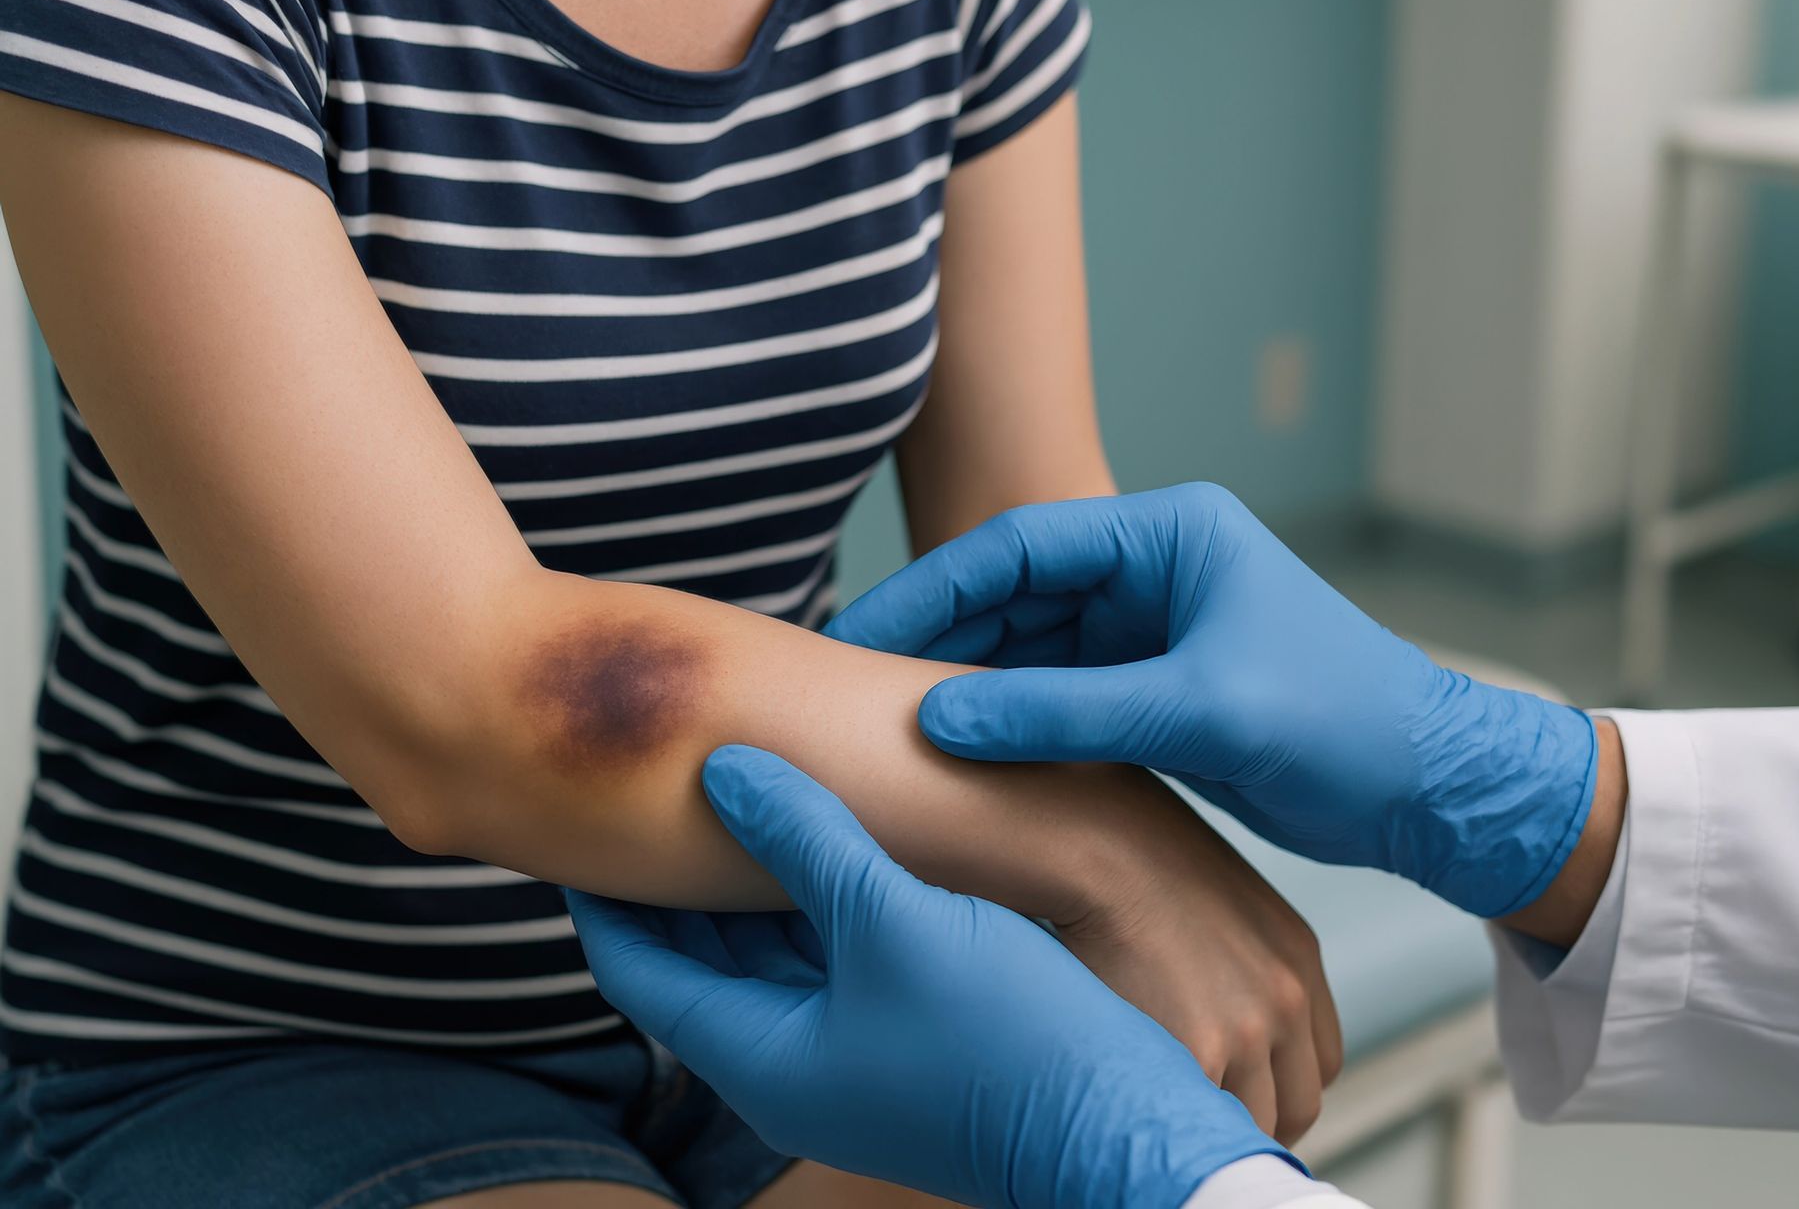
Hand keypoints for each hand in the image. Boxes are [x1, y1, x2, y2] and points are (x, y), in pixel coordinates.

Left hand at [568, 746, 1306, 1208]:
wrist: (1122, 1127)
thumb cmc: (1005, 1035)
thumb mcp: (893, 919)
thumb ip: (805, 837)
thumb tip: (724, 769)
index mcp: (761, 1055)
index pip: (637, 969)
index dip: (603, 891)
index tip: (579, 814)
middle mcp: (790, 1066)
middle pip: (696, 963)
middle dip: (671, 878)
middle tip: (649, 783)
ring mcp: (848, 1058)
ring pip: (765, 957)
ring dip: (746, 883)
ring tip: (730, 790)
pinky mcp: (902, 1042)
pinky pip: (825, 962)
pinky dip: (808, 903)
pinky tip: (827, 837)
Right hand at [826, 482, 1598, 917]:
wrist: (1428, 791)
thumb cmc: (1343, 726)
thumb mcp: (1202, 713)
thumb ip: (1067, 714)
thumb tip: (936, 720)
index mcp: (1169, 534)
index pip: (1020, 546)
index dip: (931, 591)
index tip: (860, 639)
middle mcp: (1151, 567)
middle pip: (1011, 594)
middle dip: (935, 640)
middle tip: (851, 689)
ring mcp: (1148, 627)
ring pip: (1024, 647)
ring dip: (963, 684)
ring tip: (884, 726)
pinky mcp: (1149, 686)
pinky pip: (1053, 694)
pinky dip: (1006, 722)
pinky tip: (952, 754)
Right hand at [1055, 767, 1341, 1141]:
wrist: (1093, 838)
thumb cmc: (1131, 855)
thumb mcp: (1215, 900)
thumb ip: (1236, 958)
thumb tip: (1211, 1006)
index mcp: (1296, 958)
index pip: (1319, 1062)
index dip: (1280, 1087)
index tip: (1243, 1095)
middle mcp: (1286, 996)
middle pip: (1297, 1104)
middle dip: (1255, 1119)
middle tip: (1203, 1118)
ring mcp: (1250, 1028)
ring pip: (1253, 1123)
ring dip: (1212, 1123)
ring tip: (1165, 1111)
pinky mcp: (1201, 1051)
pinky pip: (1204, 1120)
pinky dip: (1178, 1122)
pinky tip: (1145, 1105)